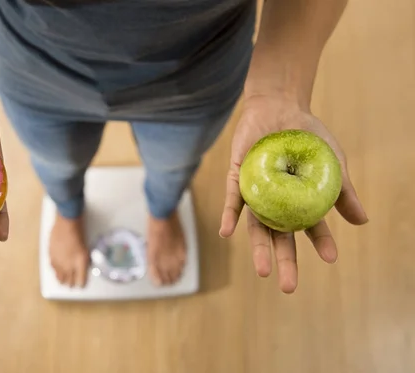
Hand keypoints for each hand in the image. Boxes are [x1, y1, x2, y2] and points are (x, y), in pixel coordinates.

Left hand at [219, 94, 367, 292]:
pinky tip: (228, 232)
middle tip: (288, 287)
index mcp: (300, 202)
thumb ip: (344, 192)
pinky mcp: (237, 178)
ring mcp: (256, 193)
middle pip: (280, 236)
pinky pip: (232, 200)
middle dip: (284, 261)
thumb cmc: (309, 136)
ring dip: (258, 248)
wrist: (281, 106)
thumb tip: (362, 222)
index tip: (330, 258)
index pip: (311, 228)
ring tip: (263, 269)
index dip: (321, 243)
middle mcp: (276, 203)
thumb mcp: (333, 162)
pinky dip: (230, 216)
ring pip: (255, 226)